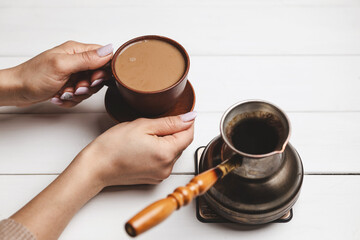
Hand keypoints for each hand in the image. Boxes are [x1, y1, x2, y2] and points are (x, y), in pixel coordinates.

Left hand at [1, 40, 112, 106]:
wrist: (16, 90)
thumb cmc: (33, 76)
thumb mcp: (62, 66)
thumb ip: (87, 59)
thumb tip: (109, 51)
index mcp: (76, 50)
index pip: (103, 56)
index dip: (103, 71)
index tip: (93, 79)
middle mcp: (76, 61)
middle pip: (98, 75)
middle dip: (88, 86)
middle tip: (76, 87)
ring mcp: (72, 73)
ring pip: (89, 88)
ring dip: (77, 94)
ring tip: (63, 92)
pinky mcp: (68, 85)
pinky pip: (80, 96)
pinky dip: (70, 99)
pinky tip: (59, 96)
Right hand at [77, 112, 196, 185]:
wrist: (96, 167)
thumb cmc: (113, 146)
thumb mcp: (143, 125)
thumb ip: (170, 122)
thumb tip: (190, 117)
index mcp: (166, 153)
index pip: (189, 134)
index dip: (186, 122)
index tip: (180, 113)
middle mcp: (167, 167)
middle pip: (181, 143)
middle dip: (173, 131)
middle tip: (153, 124)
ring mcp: (161, 175)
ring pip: (173, 152)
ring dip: (166, 142)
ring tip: (145, 137)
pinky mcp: (154, 178)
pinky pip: (164, 161)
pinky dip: (159, 152)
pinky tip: (143, 147)